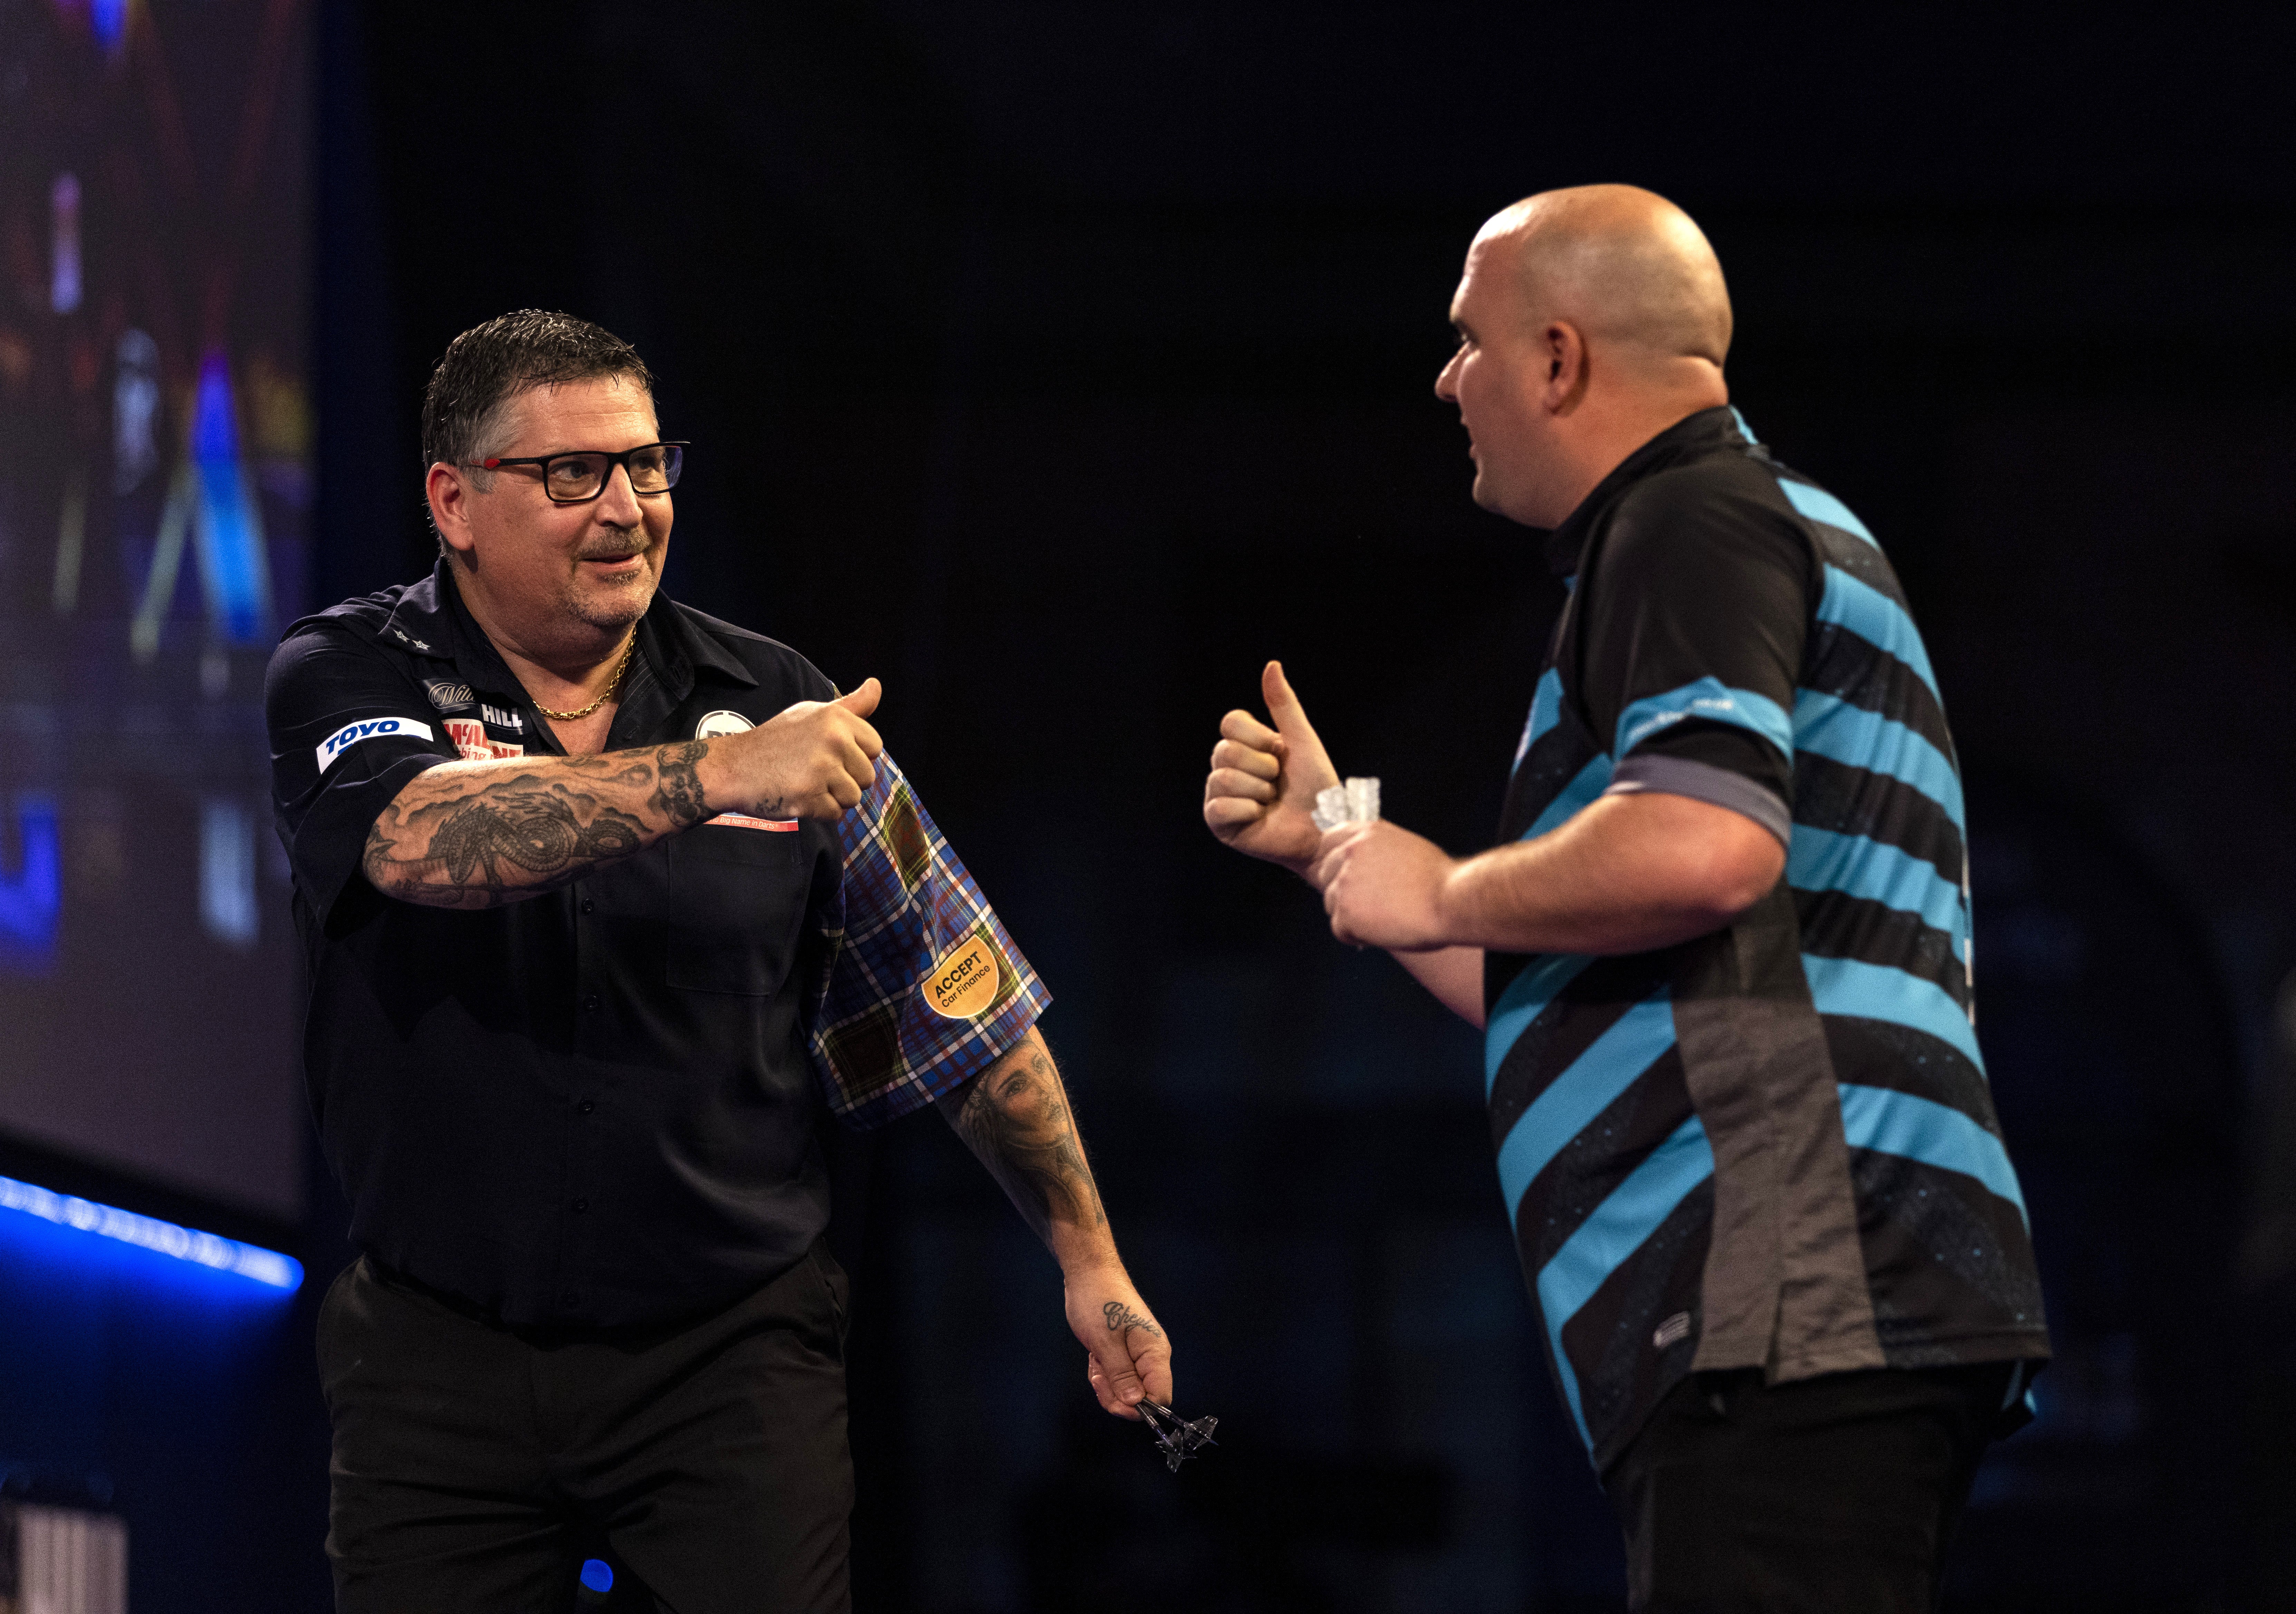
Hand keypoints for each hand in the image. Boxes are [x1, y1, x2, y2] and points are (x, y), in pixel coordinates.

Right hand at [704, 678, 883, 818]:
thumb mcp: (812, 714)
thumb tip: (876, 685)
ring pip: (853, 798)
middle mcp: (832, 740)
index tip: (832, 753)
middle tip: (815, 771)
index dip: (856, 755)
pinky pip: (835, 814)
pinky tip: (800, 797)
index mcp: (836, 718)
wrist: (733, 766)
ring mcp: (821, 769)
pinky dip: (820, 812)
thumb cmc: (776, 741)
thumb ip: (851, 705)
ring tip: (807, 783)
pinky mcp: (809, 796)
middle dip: (846, 779)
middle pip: (867, 776)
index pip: (874, 747)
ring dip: (833, 797)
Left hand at [1064, 1267, 1172, 1420]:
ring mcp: (1138, 1355)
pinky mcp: (1126, 1353)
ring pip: (1126, 1389)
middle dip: (1115, 1394)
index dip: (1138, 1407)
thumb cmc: (1098, 1302)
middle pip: (1141, 1398)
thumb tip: (1136, 1404)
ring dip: (1106, 1382)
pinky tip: (1095, 1356)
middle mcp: (1151, 1356)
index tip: (1114, 1398)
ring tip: (1095, 1359)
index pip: (1160, 1397)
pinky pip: (1117, 1377)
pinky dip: (1103, 1372)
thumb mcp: (1106, 1343)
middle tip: (1098, 1374)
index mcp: (1155, 1353)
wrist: (1089, 1274)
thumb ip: (1122, 1376)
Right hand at [1203, 660, 1339, 878]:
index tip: (1279, 751)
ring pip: (1222, 777)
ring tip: (1271, 801)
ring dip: (1257, 791)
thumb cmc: (1317, 786)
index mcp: (1246, 746)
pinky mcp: (1219, 823)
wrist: (1324, 828)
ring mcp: (1221, 795)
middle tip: (1278, 783)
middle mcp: (1228, 768)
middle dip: (1262, 767)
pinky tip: (1260, 818)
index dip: (1257, 736)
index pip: (1230, 723)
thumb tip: (1272, 665)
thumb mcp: (1302, 740)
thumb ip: (1283, 704)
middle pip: (1225, 750)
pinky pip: (1219, 806)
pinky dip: (1247, 811)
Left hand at [1314, 819, 1458, 949]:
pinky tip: (1381, 932)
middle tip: (1371, 904)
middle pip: (1325, 874)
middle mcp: (1350, 853)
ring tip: (1383, 918)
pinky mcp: (1346, 911)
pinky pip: (1339, 929)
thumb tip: (1362, 858)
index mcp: (1365, 833)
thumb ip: (1377, 849)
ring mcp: (1345, 882)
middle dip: (1342, 891)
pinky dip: (1357, 936)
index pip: (1328, 841)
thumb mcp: (1404, 846)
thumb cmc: (1438, 880)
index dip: (1335, 862)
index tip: (1345, 875)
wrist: (1451, 901)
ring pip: (1331, 904)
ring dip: (1350, 915)